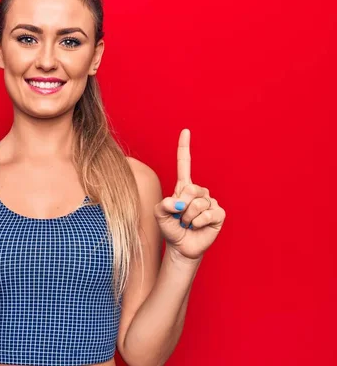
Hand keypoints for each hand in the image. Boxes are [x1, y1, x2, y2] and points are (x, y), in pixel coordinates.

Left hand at [154, 129, 225, 260]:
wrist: (181, 247)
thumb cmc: (170, 229)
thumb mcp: (159, 215)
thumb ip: (162, 206)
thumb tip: (177, 203)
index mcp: (183, 188)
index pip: (184, 164)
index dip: (184, 148)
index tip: (186, 131)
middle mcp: (198, 192)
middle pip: (191, 189)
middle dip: (181, 206)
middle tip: (179, 217)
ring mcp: (210, 202)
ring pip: (198, 204)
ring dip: (188, 218)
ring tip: (187, 223)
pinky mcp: (219, 213)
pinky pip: (208, 213)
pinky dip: (198, 222)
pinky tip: (197, 227)